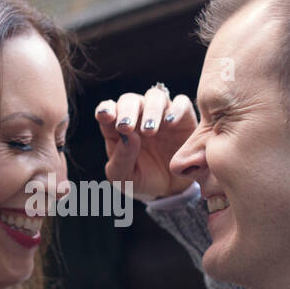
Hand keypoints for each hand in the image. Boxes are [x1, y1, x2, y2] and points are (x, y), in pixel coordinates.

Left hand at [95, 84, 197, 201]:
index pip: (108, 110)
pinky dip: (176, 109)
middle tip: (126, 127)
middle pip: (130, 100)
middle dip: (126, 111)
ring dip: (150, 110)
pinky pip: (182, 104)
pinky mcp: (184, 118)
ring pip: (155, 97)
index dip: (106, 109)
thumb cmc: (141, 181)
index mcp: (118, 128)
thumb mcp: (124, 178)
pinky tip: (170, 123)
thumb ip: (121, 159)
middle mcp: (139, 116)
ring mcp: (161, 114)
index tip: (105, 116)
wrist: (171, 191)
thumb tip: (128, 136)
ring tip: (149, 131)